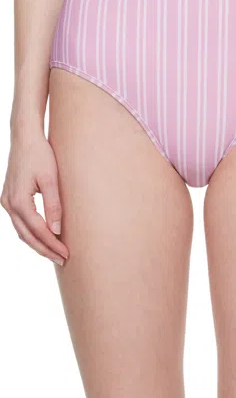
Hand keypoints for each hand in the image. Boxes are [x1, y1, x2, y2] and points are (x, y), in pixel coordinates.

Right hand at [1, 125, 69, 266]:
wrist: (24, 137)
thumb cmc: (40, 155)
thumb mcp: (51, 179)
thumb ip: (54, 205)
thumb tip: (57, 231)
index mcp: (19, 201)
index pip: (37, 231)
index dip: (52, 245)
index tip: (67, 254)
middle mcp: (9, 204)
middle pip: (27, 236)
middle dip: (45, 249)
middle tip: (62, 259)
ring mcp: (6, 202)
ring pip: (21, 231)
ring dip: (37, 243)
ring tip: (54, 252)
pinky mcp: (9, 198)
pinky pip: (19, 222)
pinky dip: (30, 232)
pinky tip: (43, 237)